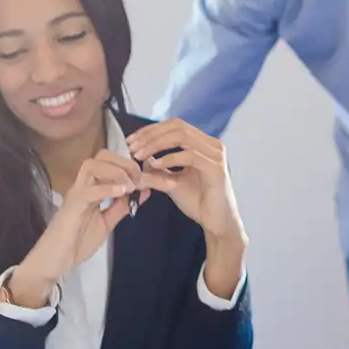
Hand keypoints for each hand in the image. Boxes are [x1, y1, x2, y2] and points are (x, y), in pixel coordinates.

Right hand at [8, 150, 147, 306]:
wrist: (53, 260)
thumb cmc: (76, 242)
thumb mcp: (106, 222)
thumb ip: (121, 207)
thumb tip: (142, 191)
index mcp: (91, 187)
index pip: (108, 161)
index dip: (129, 164)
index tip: (144, 177)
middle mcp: (83, 185)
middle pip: (100, 156)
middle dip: (124, 162)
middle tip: (139, 178)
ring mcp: (76, 194)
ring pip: (92, 166)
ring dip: (116, 172)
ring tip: (131, 186)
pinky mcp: (73, 207)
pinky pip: (89, 191)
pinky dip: (107, 188)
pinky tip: (122, 193)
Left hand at [126, 119, 245, 246]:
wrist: (216, 222)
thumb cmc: (199, 202)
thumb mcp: (172, 183)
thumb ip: (158, 170)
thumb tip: (141, 159)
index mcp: (203, 144)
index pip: (175, 126)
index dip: (151, 130)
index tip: (131, 140)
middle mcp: (211, 145)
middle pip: (177, 127)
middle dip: (151, 135)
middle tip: (132, 146)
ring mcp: (216, 155)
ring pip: (182, 137)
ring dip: (156, 144)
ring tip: (139, 155)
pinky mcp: (216, 168)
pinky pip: (190, 155)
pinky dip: (170, 158)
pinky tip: (155, 164)